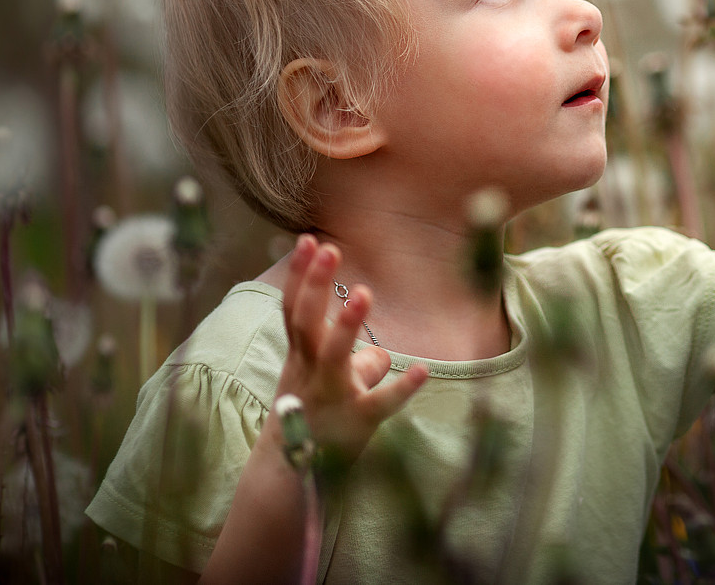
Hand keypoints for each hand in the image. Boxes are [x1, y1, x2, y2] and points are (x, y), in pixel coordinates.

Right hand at [274, 236, 426, 462]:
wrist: (293, 475)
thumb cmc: (311, 415)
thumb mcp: (321, 379)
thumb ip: (348, 355)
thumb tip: (381, 352)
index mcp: (300, 355)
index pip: (295, 308)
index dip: (301, 275)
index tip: (309, 238)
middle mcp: (310, 371)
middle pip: (306, 323)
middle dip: (316, 285)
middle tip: (331, 248)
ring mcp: (332, 396)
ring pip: (334, 359)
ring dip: (347, 326)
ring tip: (367, 293)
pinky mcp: (357, 423)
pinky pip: (379, 404)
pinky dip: (400, 388)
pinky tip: (422, 371)